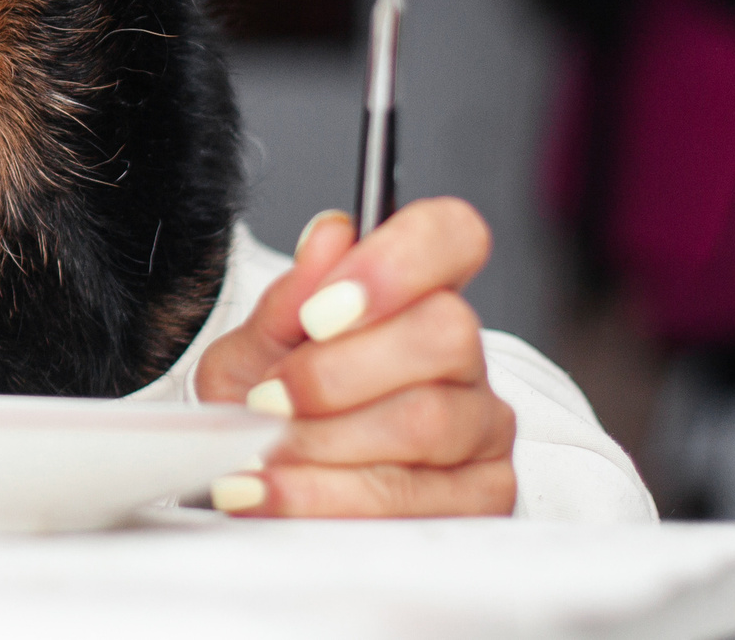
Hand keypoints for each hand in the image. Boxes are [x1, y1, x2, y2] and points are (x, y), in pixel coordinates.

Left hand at [193, 197, 516, 516]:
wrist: (251, 490)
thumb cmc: (263, 415)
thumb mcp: (252, 352)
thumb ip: (290, 299)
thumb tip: (333, 238)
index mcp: (414, 297)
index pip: (453, 235)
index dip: (396, 261)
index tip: (321, 310)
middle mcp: (463, 358)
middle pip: (445, 332)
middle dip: (337, 372)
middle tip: (270, 398)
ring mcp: (483, 430)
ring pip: (427, 420)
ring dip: (323, 441)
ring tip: (262, 450)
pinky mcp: (482, 501)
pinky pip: (416, 497)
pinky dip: (328, 496)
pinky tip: (278, 490)